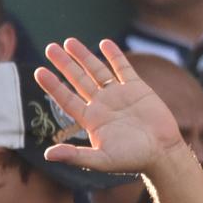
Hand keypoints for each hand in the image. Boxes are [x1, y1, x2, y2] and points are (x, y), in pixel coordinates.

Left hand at [36, 39, 183, 174]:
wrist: (163, 152)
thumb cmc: (133, 159)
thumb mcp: (101, 160)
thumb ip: (75, 156)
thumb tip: (48, 155)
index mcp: (91, 120)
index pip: (67, 98)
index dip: (53, 86)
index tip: (39, 71)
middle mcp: (103, 104)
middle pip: (79, 80)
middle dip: (65, 64)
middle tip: (50, 48)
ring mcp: (120, 95)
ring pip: (98, 71)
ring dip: (84, 56)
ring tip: (69, 42)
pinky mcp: (138, 89)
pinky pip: (123, 68)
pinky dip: (114, 55)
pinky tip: (104, 43)